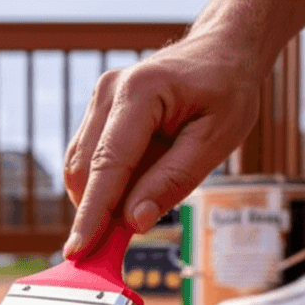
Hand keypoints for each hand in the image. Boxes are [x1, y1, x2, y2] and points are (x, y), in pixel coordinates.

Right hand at [61, 33, 262, 258]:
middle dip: (93, 214)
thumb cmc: (226, 91)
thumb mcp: (216, 140)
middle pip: (85, 169)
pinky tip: (131, 193)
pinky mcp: (98, 112)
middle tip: (112, 252)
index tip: (78, 250)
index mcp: (140, 93)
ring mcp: (99, 99)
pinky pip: (88, 160)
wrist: (222, 52)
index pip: (108, 164)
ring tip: (136, 211)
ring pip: (80, 168)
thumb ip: (173, 181)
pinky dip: (103, 186)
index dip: (91, 212)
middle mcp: (109, 91)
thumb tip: (133, 221)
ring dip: (98, 201)